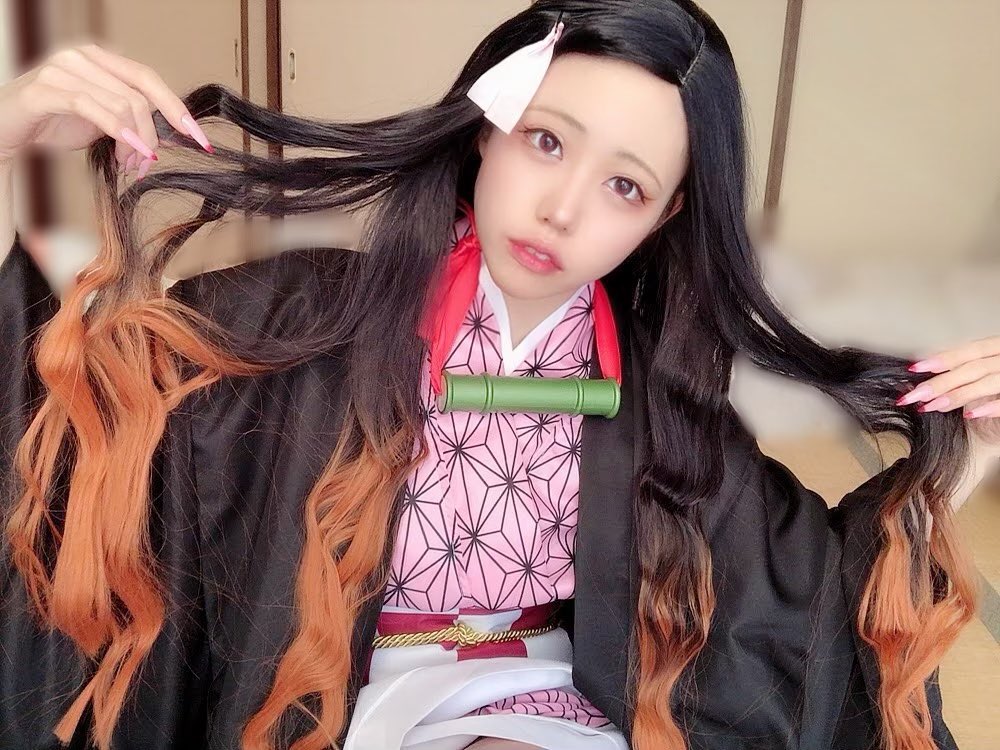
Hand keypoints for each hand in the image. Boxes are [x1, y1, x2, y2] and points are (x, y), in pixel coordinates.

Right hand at [0, 43, 212, 174]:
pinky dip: (117, 132)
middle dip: (153, 133)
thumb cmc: (51, 122)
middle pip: (139, 95)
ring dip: (134, 142)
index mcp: (100, 59)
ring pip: (121, 104)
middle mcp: (83, 56)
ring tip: (129, 164)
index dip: (177, 108)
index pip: (148, 79)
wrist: (5, 129)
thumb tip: (164, 137)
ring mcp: (63, 69)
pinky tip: (127, 153)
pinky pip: (93, 108)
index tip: (199, 138)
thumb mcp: (101, 121)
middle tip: (150, 162)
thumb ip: (130, 119)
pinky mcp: (47, 88)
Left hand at [897, 336, 999, 455]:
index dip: (944, 358)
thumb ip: (967, 371)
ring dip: (959, 395)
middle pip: (974, 367)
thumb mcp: (989, 368)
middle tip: (914, 395)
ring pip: (988, 381)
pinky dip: (991, 406)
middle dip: (941, 381)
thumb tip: (928, 379)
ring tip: (934, 406)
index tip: (915, 367)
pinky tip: (970, 415)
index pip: (970, 351)